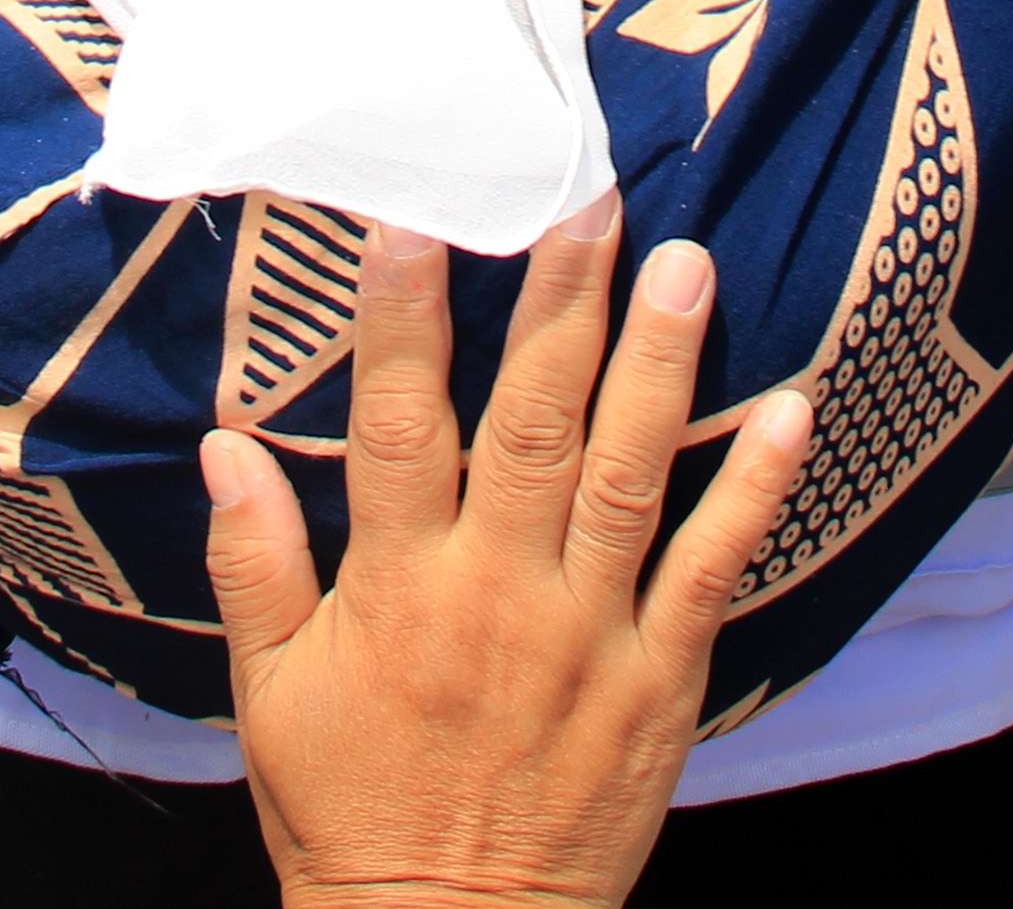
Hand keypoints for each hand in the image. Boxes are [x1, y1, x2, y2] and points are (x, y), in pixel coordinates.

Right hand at [203, 212, 816, 908]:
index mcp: (399, 586)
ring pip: (629, 473)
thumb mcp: (270, 696)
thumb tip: (225, 446)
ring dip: (660, 365)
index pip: (400, 424)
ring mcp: (590, 634)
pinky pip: (714, 568)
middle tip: (590, 200)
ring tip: (687, 264)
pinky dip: (753, 489)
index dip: (405, 319)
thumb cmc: (349, 812)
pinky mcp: (662, 680)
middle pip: (534, 421)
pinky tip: (787, 410)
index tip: (421, 221)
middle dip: (562, 303)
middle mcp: (499, 592)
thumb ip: (255, 564)